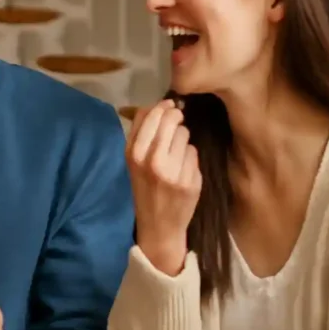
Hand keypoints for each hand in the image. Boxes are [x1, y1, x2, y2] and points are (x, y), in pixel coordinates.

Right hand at [126, 99, 201, 274]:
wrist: (158, 224)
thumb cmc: (145, 187)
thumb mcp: (134, 161)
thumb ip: (142, 133)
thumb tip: (160, 105)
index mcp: (133, 153)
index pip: (149, 115)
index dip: (162, 107)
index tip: (168, 108)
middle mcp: (152, 161)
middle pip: (171, 120)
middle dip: (176, 118)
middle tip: (177, 124)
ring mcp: (172, 172)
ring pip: (185, 134)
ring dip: (183, 140)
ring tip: (176, 155)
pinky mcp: (190, 181)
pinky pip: (195, 152)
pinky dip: (191, 158)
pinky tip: (184, 170)